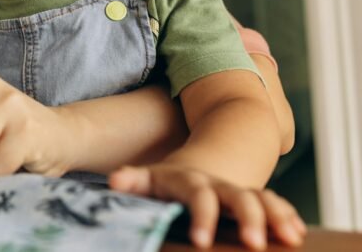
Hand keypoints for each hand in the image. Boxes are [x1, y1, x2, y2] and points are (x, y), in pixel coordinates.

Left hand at [110, 163, 305, 249]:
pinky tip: (298, 233)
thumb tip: (115, 180)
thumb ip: (133, 181)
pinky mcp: (251, 201)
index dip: (202, 216)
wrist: (187, 171)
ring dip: (276, 216)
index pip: (198, 195)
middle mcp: (218, 184)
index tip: (201, 242)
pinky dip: (286, 216)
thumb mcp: (147, 181)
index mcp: (190, 181)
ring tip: (291, 238)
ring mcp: (237, 191)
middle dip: (248, 218)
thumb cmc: (162, 184)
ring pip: (261, 198)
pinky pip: (273, 204)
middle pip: (237, 195)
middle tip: (254, 245)